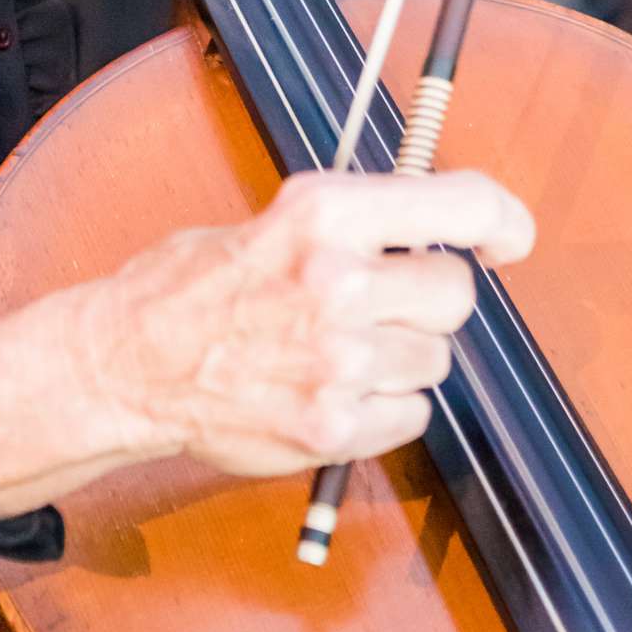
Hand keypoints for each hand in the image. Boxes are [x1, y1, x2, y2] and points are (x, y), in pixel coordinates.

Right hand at [0, 170, 535, 520]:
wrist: (126, 364)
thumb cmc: (192, 286)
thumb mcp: (273, 219)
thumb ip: (356, 226)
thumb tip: (438, 233)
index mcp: (323, 215)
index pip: (462, 205)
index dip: (502, 221)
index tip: (506, 239)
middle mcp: (338, 283)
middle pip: (456, 296)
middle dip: (429, 300)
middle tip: (381, 303)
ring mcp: (338, 361)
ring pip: (435, 361)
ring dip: (401, 357)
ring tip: (334, 350)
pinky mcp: (332, 426)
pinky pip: (411, 415)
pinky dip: (384, 408)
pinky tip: (331, 390)